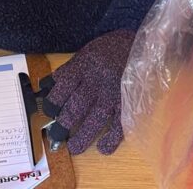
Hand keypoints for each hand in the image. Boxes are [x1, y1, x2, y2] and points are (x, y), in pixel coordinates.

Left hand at [42, 29, 136, 154]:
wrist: (144, 44)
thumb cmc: (110, 49)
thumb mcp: (86, 53)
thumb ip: (69, 70)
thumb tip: (48, 87)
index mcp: (84, 65)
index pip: (63, 86)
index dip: (52, 102)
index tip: (48, 113)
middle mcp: (97, 80)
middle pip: (77, 106)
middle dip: (64, 124)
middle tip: (56, 136)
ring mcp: (114, 92)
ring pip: (96, 118)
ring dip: (83, 136)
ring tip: (74, 148)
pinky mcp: (129, 102)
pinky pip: (120, 123)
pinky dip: (112, 138)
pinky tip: (103, 148)